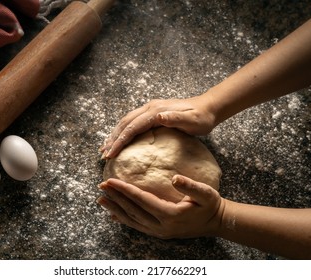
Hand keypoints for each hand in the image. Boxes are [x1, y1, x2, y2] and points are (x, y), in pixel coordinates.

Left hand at [97, 175, 224, 238]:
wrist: (216, 222)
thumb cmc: (210, 205)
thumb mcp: (205, 194)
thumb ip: (190, 186)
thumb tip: (174, 178)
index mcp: (170, 214)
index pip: (140, 200)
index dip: (124, 190)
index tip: (110, 181)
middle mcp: (161, 226)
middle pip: (132, 210)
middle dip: (115, 198)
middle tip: (101, 186)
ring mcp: (159, 232)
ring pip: (132, 220)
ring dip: (115, 209)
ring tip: (101, 200)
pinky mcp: (159, 233)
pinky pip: (137, 226)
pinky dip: (124, 220)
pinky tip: (114, 215)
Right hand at [100, 94, 216, 158]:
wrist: (207, 107)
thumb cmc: (201, 118)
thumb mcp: (192, 120)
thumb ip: (176, 118)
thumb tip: (159, 116)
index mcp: (155, 111)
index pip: (132, 127)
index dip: (119, 141)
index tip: (111, 154)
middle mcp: (149, 108)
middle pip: (125, 124)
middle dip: (112, 139)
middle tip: (103, 154)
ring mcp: (150, 109)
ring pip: (126, 122)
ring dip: (114, 135)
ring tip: (105, 148)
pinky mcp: (152, 113)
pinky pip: (132, 122)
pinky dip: (122, 131)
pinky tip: (119, 138)